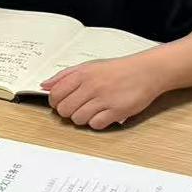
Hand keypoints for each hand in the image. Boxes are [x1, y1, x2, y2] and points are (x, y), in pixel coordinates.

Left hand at [42, 55, 167, 129]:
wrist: (146, 71)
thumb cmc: (117, 70)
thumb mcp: (88, 66)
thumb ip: (64, 75)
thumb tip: (44, 86)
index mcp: (82, 74)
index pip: (55, 94)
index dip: (55, 102)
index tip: (61, 102)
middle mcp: (91, 86)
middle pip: (65, 109)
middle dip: (68, 112)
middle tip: (78, 107)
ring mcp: (104, 99)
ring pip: (78, 119)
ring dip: (82, 118)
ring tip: (91, 111)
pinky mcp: (117, 111)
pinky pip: (96, 124)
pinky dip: (97, 123)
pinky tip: (102, 115)